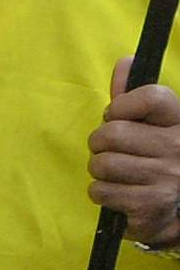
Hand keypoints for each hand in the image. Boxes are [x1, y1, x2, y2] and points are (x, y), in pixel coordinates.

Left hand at [96, 74, 179, 245]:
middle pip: (111, 133)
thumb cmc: (155, 159)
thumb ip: (132, 96)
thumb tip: (124, 61)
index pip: (150, 96)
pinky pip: (100, 191)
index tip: (118, 118)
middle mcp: (178, 146)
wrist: (176, 207)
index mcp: (179, 121)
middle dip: (99, 143)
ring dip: (99, 170)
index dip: (121, 106)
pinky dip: (100, 193)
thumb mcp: (150, 125)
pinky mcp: (150, 205)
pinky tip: (119, 192)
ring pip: (102, 164)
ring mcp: (167, 177)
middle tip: (111, 151)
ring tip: (117, 173)